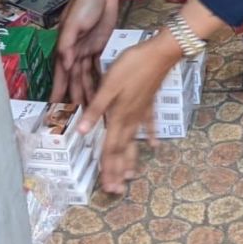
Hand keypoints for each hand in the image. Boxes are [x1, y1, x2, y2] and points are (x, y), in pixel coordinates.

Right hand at [51, 0, 119, 105]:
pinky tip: (99, 92)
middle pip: (73, 80)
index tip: (54, 108)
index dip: (58, 91)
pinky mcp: (97, 47)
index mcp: (64, 48)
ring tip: (89, 110)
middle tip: (76, 117)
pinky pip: (96, 68)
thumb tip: (65, 63)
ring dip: (86, 92)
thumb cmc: (84, 3)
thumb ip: (68, 42)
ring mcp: (85, 50)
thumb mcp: (74, 22)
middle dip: (74, 97)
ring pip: (85, 77)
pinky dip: (97, 79)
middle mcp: (73, 52)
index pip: (61, 75)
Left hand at [79, 32, 181, 194]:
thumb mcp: (109, 85)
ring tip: (131, 175)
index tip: (106, 187)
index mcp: (118, 115)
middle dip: (117, 170)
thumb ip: (96, 108)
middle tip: (116, 190)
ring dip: (131, 158)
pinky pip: (148, 124)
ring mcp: (142, 112)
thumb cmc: (132, 65)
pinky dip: (149, 135)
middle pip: (121, 149)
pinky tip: (153, 145)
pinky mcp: (149, 103)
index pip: (109, 147)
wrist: (160, 52)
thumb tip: (82, 132)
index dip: (106, 167)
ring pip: (134, 140)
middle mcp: (130, 118)